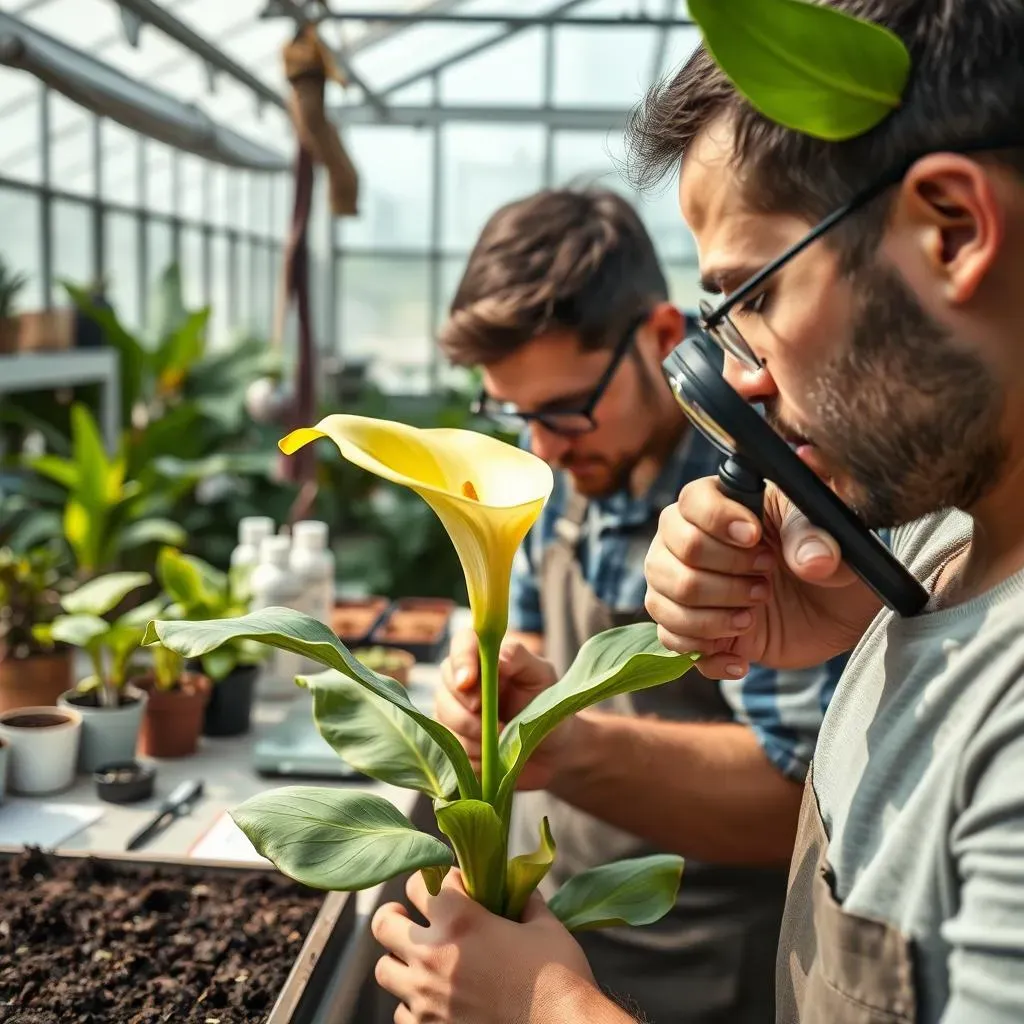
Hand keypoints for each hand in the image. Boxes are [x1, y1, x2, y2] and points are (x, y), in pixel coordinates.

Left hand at [372, 871, 609, 1023]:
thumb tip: (518, 888)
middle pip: (384, 924)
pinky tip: (434, 999)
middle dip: (397, 915)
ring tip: (420, 960)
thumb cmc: (559, 978)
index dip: (437, 878)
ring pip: (384, 970)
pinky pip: (401, 1012)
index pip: (420, 881)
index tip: (452, 886)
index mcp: (460, 921)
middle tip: (411, 916)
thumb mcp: (544, 926)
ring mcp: (426, 998)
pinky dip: (412, 1004)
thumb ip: (524, 901)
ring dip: (400, 960)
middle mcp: (433, 956)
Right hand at [436, 630, 577, 789]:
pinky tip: (494, 756)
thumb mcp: (541, 676)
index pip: (462, 645)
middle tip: (497, 725)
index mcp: (484, 656)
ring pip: (444, 717)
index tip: (468, 681)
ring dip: (474, 735)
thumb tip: (498, 655)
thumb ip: (520, 658)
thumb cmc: (546, 704)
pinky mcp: (450, 737)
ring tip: (503, 740)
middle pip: (447, 685)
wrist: (549, 747)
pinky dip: (473, 754)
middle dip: (468, 709)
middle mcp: (462, 678)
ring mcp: (452, 708)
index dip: (461, 661)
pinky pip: (450, 746)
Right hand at [644, 477, 880, 677]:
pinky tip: (740, 658)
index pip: (692, 502)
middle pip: (667, 557)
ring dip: (711, 618)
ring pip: (662, 602)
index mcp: (724, 504)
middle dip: (721, 578)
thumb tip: (812, 560)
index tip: (755, 538)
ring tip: (752, 616)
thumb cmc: (830, 554)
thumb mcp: (834, 535)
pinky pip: (672, 641)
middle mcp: (692, 541)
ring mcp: (689, 585)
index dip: (717, 521)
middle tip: (765, 581)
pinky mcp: (697, 627)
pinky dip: (706, 654)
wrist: (839, 606)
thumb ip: (819, 539)